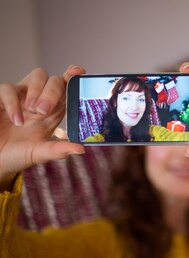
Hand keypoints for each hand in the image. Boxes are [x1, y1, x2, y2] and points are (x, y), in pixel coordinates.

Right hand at [0, 65, 85, 184]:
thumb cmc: (18, 154)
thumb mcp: (40, 153)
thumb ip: (58, 150)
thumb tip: (81, 149)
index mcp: (54, 112)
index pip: (67, 89)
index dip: (74, 78)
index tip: (79, 72)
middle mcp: (40, 100)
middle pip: (54, 80)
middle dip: (53, 91)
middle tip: (44, 110)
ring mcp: (22, 97)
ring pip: (36, 76)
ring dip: (37, 91)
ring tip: (33, 111)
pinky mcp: (3, 98)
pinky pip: (9, 88)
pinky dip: (13, 102)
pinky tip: (16, 119)